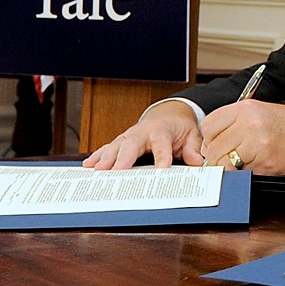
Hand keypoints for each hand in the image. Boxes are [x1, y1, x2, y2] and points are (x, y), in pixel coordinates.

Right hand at [82, 101, 200, 168]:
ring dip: (106, 158)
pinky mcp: (121, 142)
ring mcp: (129, 137)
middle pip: (132, 144)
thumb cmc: (180, 128)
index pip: (162, 143)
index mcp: (162, 131)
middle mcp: (142, 133)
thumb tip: (197, 161)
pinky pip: (107, 149)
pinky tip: (88, 165)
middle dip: (124, 157)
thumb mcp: (193, 135)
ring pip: (116, 146)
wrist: (169, 115)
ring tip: (97, 170)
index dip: (162, 156)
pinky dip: (97, 157)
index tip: (162, 169)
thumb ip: (193, 148)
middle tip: (117, 170)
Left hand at [197, 101, 284, 174]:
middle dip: (218, 156)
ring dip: (228, 166)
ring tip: (243, 162)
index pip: (209, 125)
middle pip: (213, 146)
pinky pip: (239, 172)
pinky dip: (242, 172)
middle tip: (231, 157)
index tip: (218, 143)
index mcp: (246, 108)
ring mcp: (256, 143)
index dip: (211, 138)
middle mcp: (248, 124)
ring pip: (222, 162)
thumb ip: (234, 123)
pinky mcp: (263, 161)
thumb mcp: (261, 112)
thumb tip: (210, 144)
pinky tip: (254, 165)